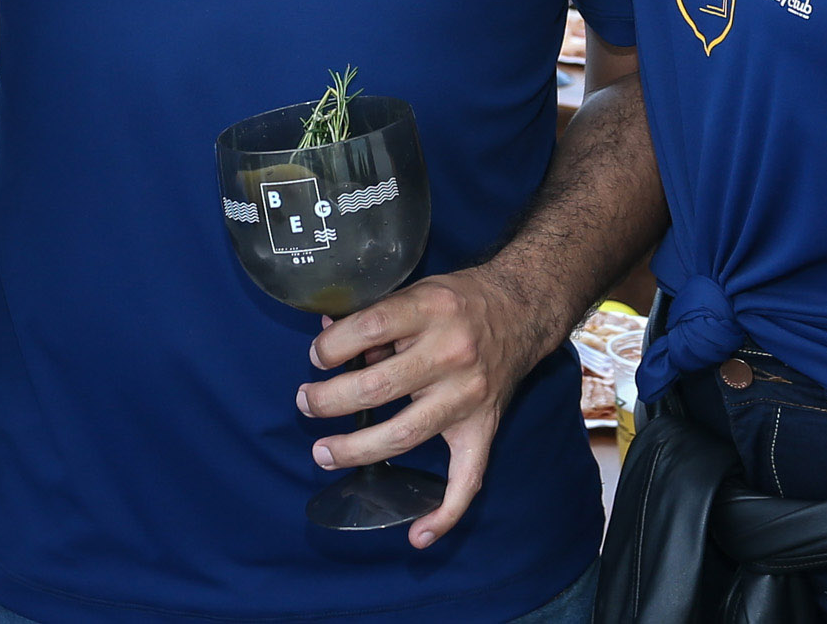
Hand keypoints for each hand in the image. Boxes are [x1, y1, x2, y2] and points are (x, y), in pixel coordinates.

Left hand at [300, 263, 561, 548]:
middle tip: (305, 402)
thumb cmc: (459, 300)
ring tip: (323, 452)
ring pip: (404, 435)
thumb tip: (326, 337)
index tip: (316, 356)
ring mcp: (468, 396)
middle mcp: (451, 354)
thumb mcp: (417, 291)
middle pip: (377, 386)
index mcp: (431, 310)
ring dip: (356, 449)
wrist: (521, 310)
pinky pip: (468, 479)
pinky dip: (444, 513)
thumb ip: (374, 316)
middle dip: (328, 400)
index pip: (370, 327)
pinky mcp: (483, 427)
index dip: (332, 346)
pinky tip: (416, 535)